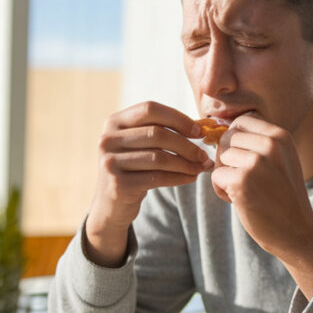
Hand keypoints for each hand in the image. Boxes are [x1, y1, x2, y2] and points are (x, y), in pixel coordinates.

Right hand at [86, 101, 211, 265]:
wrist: (112, 202)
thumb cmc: (136, 167)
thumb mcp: (142, 144)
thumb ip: (165, 131)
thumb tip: (204, 126)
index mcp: (115, 122)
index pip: (150, 109)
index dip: (178, 119)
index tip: (200, 131)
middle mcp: (107, 139)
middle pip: (157, 134)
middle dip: (187, 145)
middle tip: (204, 155)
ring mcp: (110, 162)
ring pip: (159, 157)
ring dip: (187, 163)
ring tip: (201, 167)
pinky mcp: (118, 184)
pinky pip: (157, 177)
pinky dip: (180, 177)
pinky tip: (191, 177)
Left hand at [211, 114, 312, 293]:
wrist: (297, 230)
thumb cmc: (283, 196)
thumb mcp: (280, 160)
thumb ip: (258, 142)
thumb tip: (219, 129)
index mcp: (281, 136)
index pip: (241, 122)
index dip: (236, 141)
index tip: (245, 160)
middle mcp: (271, 144)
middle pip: (227, 138)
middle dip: (229, 158)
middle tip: (246, 179)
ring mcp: (257, 162)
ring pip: (220, 157)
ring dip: (226, 175)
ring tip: (246, 190)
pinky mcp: (242, 181)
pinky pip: (216, 176)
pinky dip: (222, 191)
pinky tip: (240, 201)